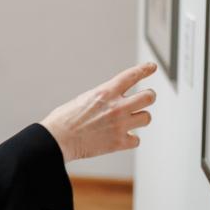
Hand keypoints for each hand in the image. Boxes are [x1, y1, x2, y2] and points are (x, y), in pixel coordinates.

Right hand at [40, 62, 157, 162]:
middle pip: (148, 97)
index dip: (145, 69)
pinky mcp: (119, 142)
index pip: (132, 76)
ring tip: (132, 120)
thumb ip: (102, 98)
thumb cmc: (64, 119)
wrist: (58, 139)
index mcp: (105, 92)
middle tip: (145, 99)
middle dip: (148, 96)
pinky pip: (136, 140)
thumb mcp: (83, 99)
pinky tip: (122, 138)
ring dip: (140, 118)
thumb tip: (111, 101)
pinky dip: (130, 139)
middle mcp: (117, 107)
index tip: (152, 67)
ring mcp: (120, 125)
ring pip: (147, 118)